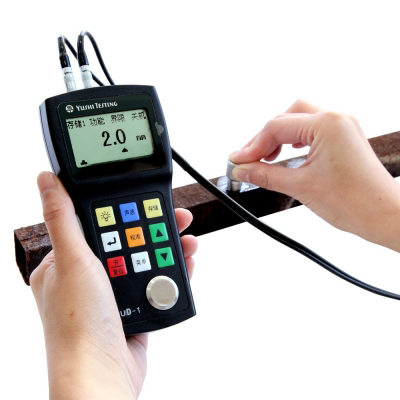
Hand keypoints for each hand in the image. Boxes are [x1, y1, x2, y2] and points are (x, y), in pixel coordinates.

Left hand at [30, 172, 197, 399]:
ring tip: (189, 241)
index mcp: (64, 264)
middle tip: (179, 217)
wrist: (103, 378)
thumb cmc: (79, 327)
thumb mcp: (72, 261)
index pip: (98, 224)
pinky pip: (156, 282)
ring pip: (145, 260)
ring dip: (170, 249)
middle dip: (155, 228)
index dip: (123, 210)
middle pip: (127, 241)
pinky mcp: (133, 308)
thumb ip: (63, 219)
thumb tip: (46, 181)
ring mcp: (112, 293)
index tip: (146, 200)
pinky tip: (186, 263)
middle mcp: (88, 277)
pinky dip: (173, 271)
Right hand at [230, 99, 399, 251]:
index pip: (276, 127)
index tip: (238, 161)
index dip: (252, 146)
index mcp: (327, 124)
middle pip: (286, 117)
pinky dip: (294, 140)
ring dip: (279, 137)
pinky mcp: (343, 138)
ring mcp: (342, 127)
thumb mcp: (300, 186)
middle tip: (249, 159)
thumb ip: (265, 174)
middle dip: (264, 138)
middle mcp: (336, 119)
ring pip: (299, 121)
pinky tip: (286, 154)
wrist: (383, 216)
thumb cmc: (355, 202)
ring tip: (265, 157)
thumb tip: (242, 169)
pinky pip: (312, 130)